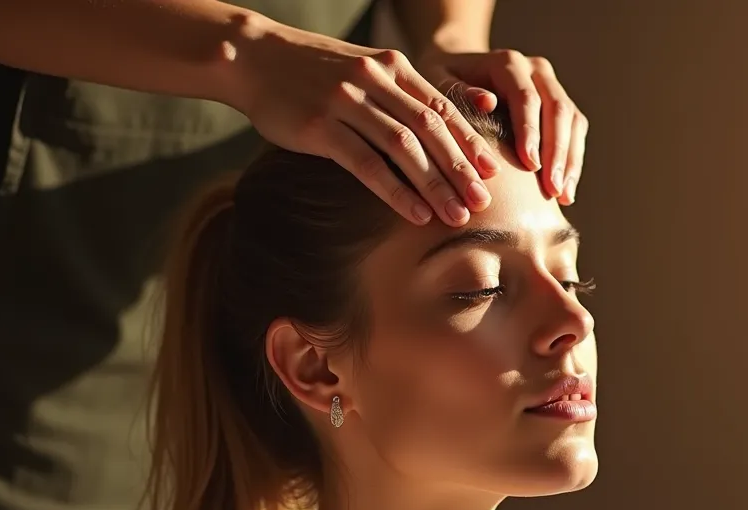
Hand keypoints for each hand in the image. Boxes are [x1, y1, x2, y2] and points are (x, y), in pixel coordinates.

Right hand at [226, 21, 501, 225]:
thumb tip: (448, 120)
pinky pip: (366, 164)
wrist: (254, 56)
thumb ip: (404, 92)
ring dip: (435, 185)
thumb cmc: (315, 72)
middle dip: (461, 169)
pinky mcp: (318, 126)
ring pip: (403, 148)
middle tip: (484, 202)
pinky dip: (395, 191)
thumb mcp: (365, 69)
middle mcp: (374, 81)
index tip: (493, 172)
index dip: (469, 141)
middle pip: (430, 130)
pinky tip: (415, 213)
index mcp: (392, 67)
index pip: (441, 108)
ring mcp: (346, 102)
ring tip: (456, 215)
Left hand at [414, 49, 587, 204]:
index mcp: (508, 63)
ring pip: (573, 121)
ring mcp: (551, 86)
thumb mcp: (439, 86)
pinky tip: (566, 191)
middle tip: (552, 189)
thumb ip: (459, 94)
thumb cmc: (442, 85)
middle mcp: (536, 70)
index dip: (531, 132)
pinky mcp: (560, 105)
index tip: (530, 166)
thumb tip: (488, 102)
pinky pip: (575, 131)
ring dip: (570, 160)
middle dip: (557, 152)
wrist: (457, 72)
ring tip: (563, 196)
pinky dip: (573, 161)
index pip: (526, 97)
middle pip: (558, 109)